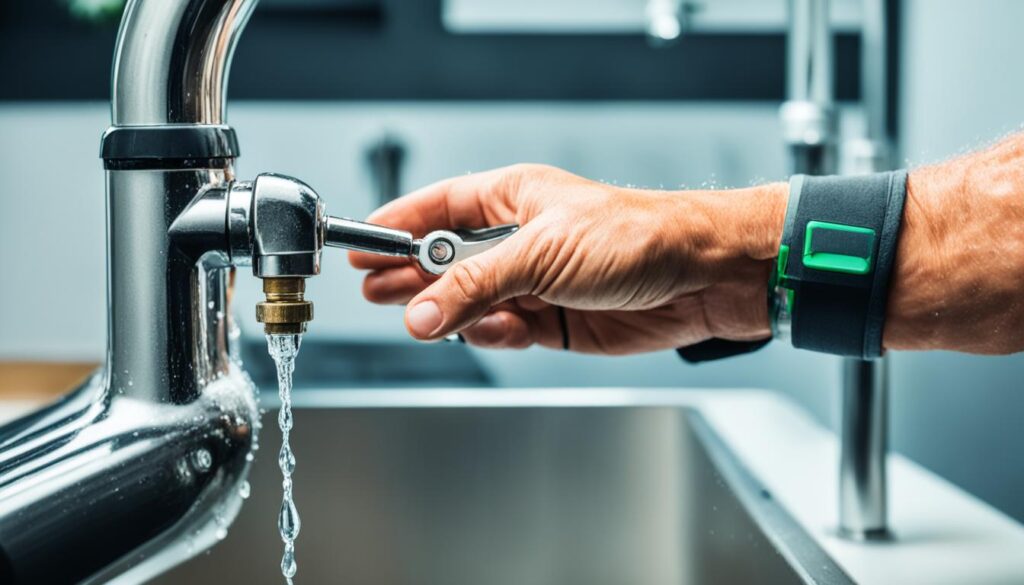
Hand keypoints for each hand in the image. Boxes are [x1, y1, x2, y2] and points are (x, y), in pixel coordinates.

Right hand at [348, 164, 786, 354]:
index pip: (441, 209)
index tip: (363, 243)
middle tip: (376, 291)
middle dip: (413, 275)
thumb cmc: (636, 236)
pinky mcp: (556, 322)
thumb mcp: (541, 252)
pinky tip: (483, 331)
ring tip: (419, 319)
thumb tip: (421, 311)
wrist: (701, 278)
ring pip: (474, 301)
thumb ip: (476, 286)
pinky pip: (507, 331)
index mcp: (514, 198)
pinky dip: (491, 334)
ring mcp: (537, 282)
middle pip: (449, 259)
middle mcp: (521, 240)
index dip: (399, 226)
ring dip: (449, 311)